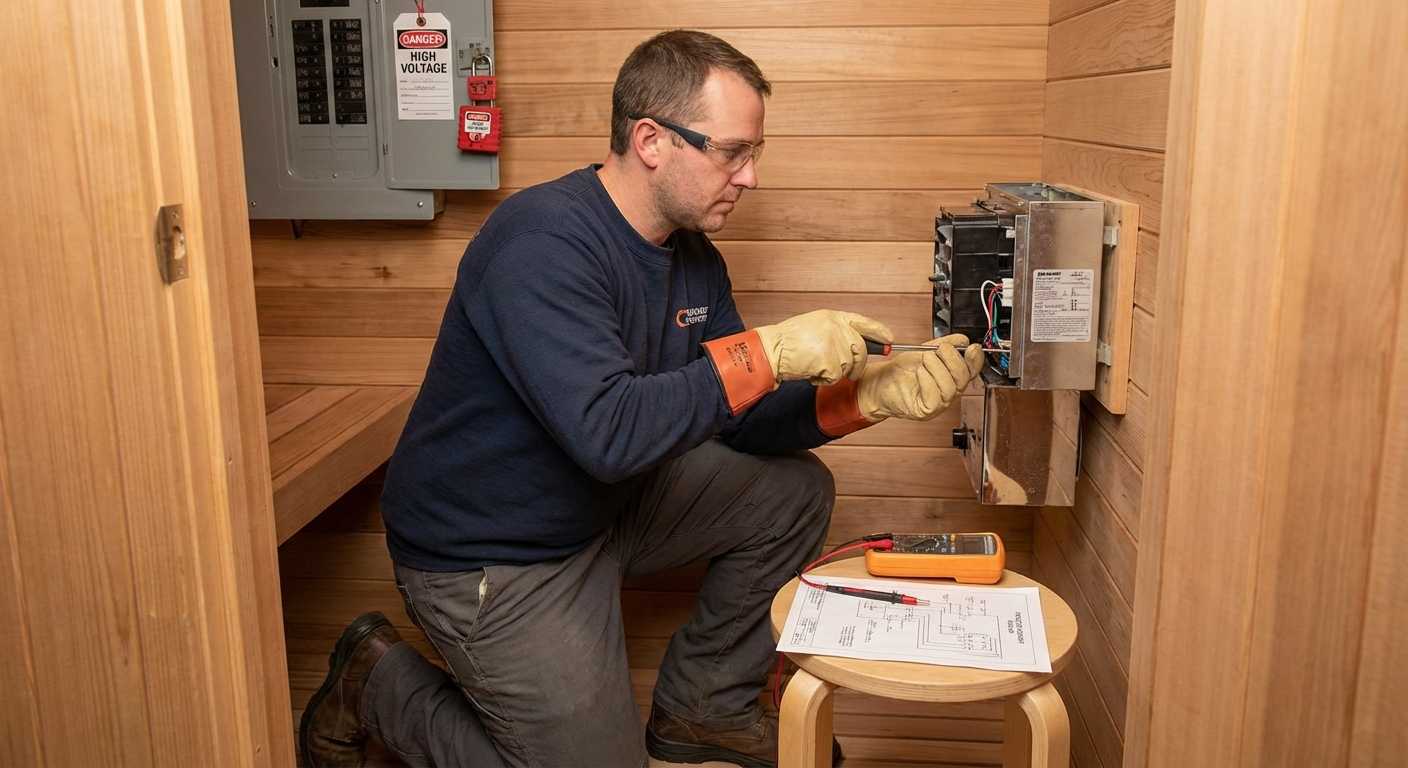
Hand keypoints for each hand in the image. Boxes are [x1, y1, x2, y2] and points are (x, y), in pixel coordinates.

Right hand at [754, 310, 892, 385]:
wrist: (772, 350)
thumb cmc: (787, 341)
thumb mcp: (814, 327)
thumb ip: (836, 333)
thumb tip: (855, 346)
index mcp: (833, 317)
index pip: (863, 323)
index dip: (879, 332)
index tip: (889, 340)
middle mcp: (837, 328)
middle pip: (861, 350)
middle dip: (858, 365)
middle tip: (852, 373)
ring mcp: (836, 344)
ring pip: (848, 367)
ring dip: (833, 373)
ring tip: (813, 365)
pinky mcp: (831, 361)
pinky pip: (835, 378)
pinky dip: (823, 380)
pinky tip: (809, 371)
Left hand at [857, 334, 983, 421]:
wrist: (879, 382)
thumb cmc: (900, 371)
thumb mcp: (924, 352)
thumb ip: (944, 345)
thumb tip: (962, 340)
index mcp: (951, 378)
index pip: (971, 370)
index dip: (975, 359)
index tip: (971, 347)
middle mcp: (947, 392)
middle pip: (963, 379)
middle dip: (952, 360)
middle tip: (938, 350)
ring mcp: (938, 404)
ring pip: (950, 389)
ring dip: (938, 369)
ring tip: (924, 360)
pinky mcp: (925, 411)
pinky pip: (934, 399)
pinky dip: (928, 381)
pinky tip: (919, 373)